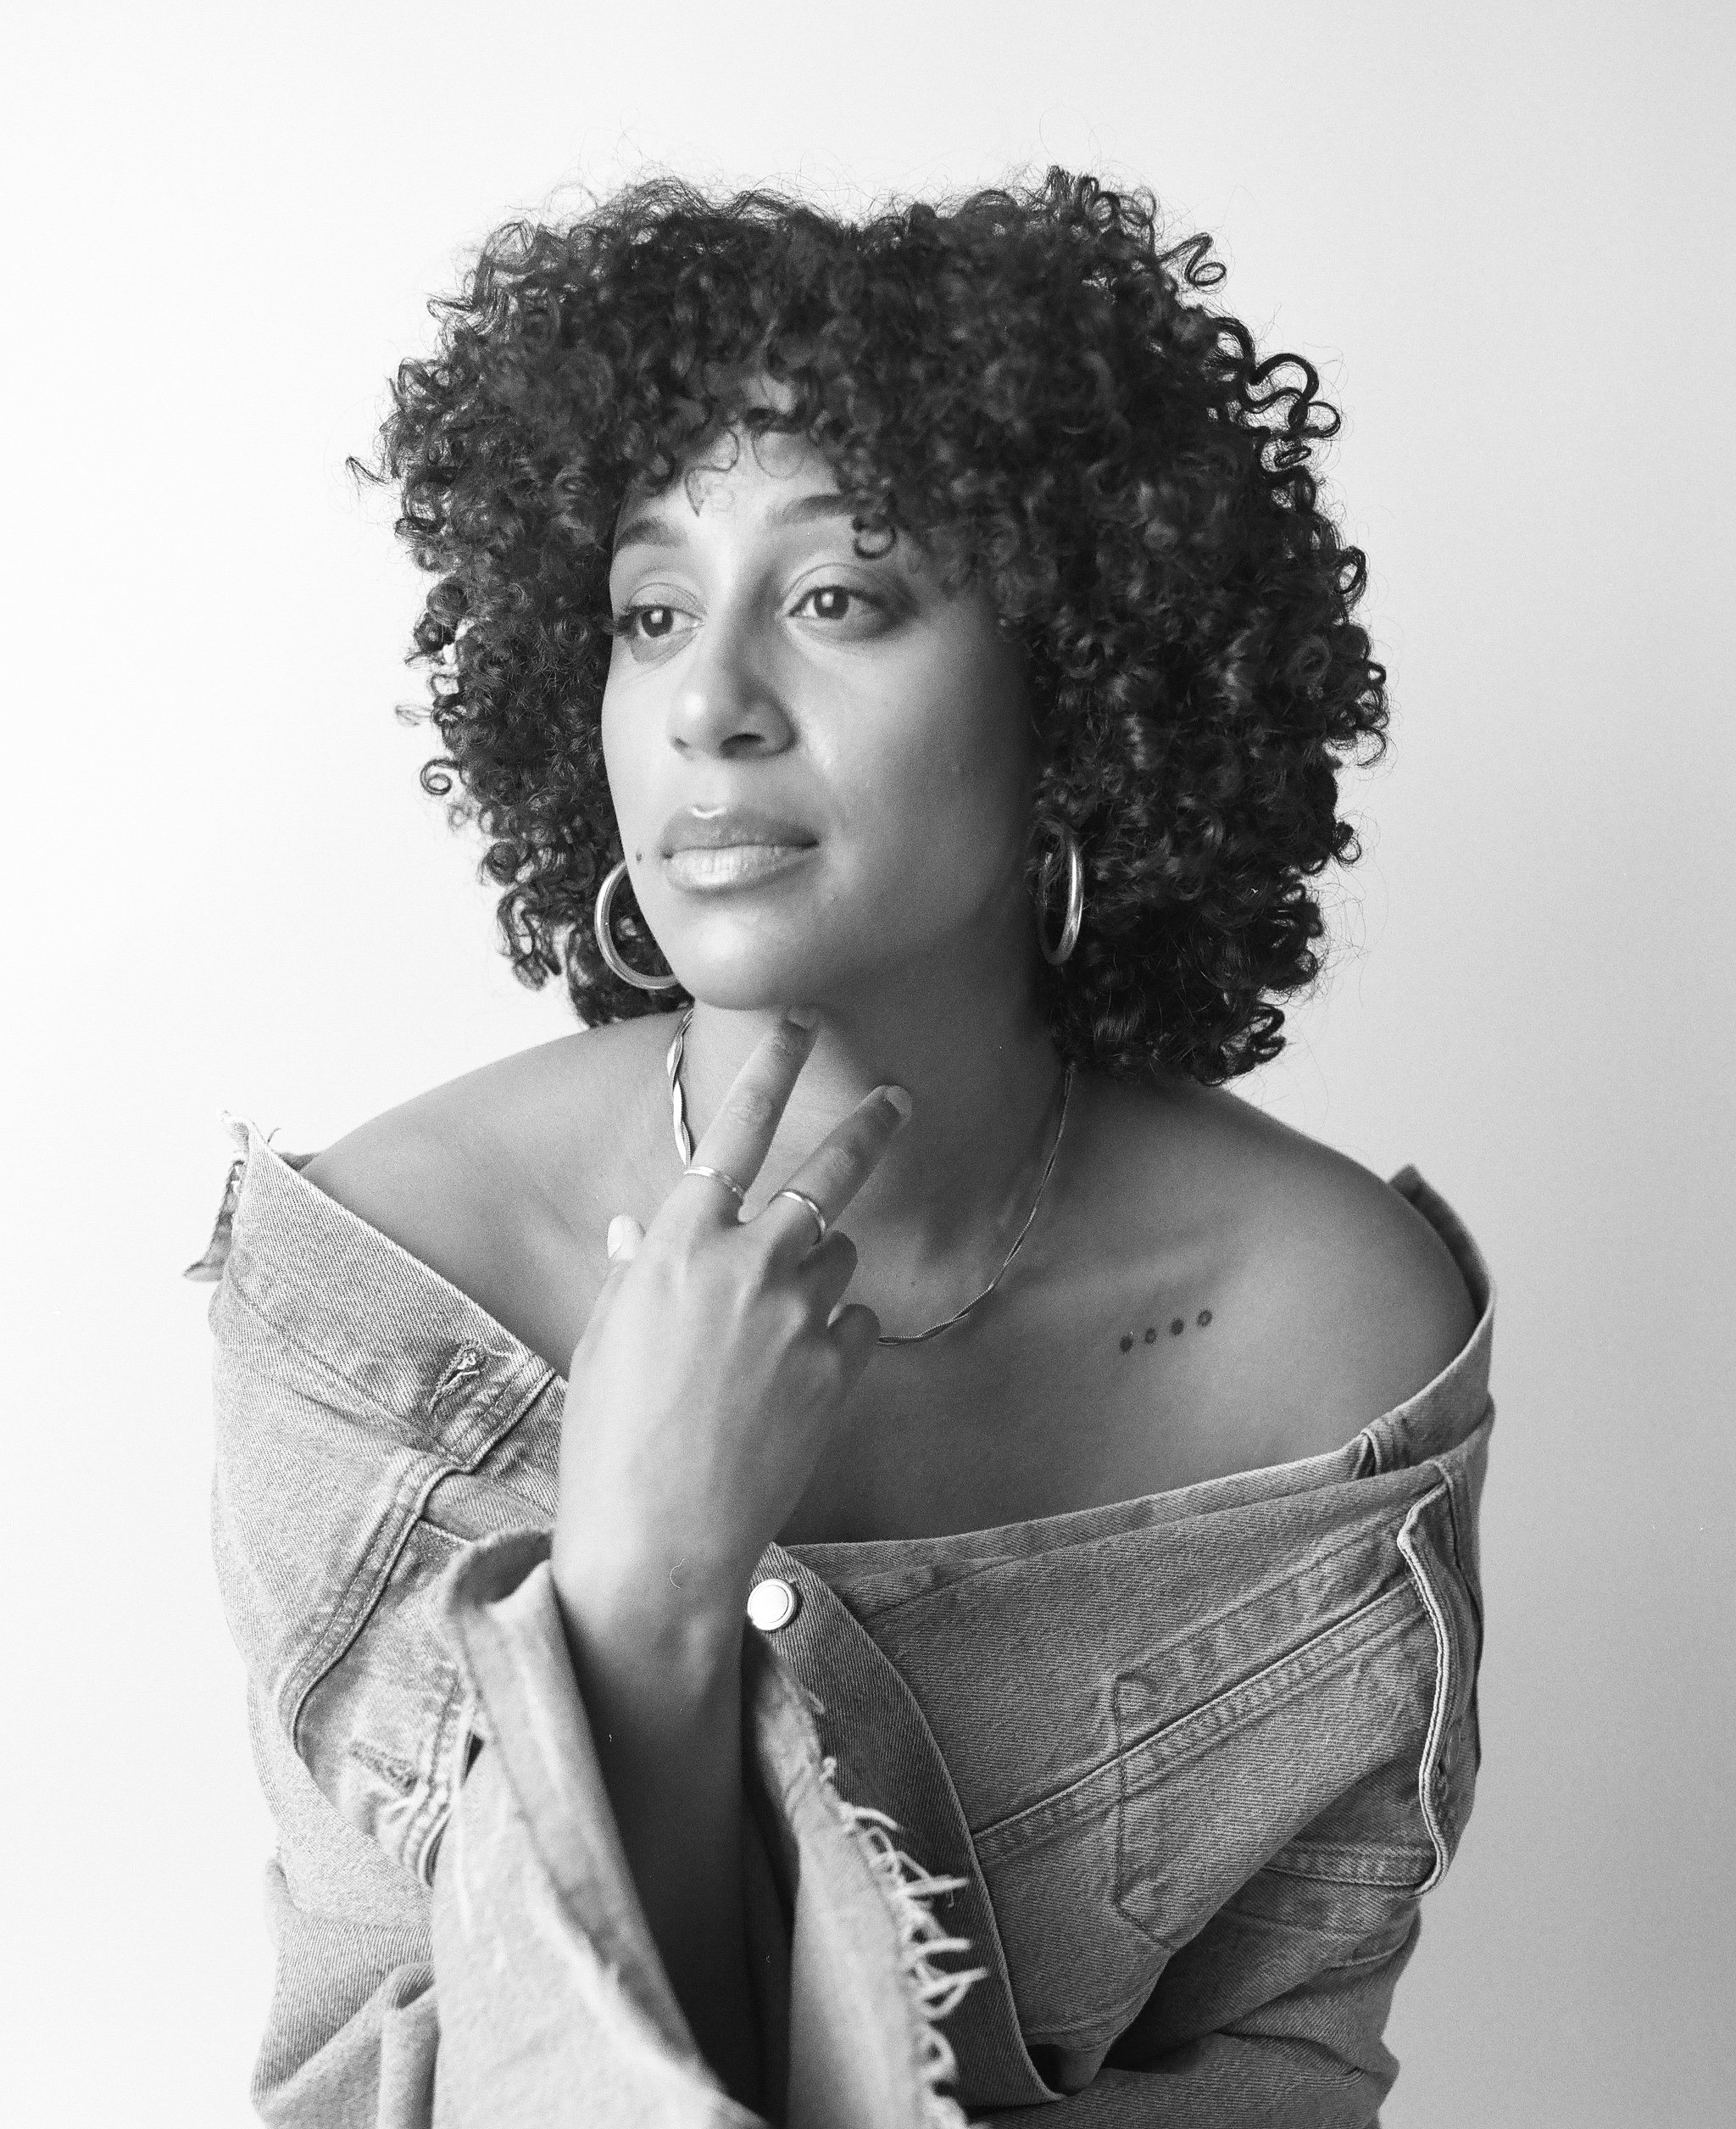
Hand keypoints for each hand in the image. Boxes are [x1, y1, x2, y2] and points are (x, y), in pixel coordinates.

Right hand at [551, 1009, 910, 1635]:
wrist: (659, 1535)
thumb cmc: (612, 1434)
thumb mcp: (606, 1338)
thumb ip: (635, 1272)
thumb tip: (635, 1229)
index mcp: (678, 1242)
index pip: (733, 1129)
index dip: (772, 1068)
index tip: (802, 1022)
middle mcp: (748, 1262)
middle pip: (827, 1173)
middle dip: (869, 1126)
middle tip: (898, 1098)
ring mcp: (801, 1313)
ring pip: (839, 1255)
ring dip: (821, 1269)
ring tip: (775, 1329)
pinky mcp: (841, 1366)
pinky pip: (856, 1322)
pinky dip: (836, 1334)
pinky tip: (794, 1378)